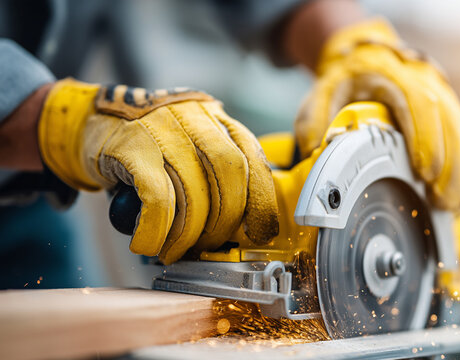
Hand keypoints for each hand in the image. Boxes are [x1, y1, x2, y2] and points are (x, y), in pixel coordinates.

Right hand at [39, 79, 278, 263]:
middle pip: (230, 174)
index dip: (262, 201)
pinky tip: (148, 244)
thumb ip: (215, 175)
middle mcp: (196, 117)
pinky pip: (157, 196)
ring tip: (176, 250)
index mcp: (217, 119)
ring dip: (189, 232)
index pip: (254, 158)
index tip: (261, 232)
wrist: (88, 118)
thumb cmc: (147, 144)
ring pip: (194, 189)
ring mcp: (163, 127)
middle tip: (210, 245)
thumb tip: (237, 229)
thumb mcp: (189, 147)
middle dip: (225, 220)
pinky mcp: (131, 145)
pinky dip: (157, 228)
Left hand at [295, 19, 459, 211]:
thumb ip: (314, 120)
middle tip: (443, 201)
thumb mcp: (323, 91)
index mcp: (392, 76)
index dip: (425, 138)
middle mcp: (424, 83)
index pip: (417, 104)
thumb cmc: (347, 78)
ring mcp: (442, 97)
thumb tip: (313, 153)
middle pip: (449, 124)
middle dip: (451, 167)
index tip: (425, 172)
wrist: (367, 56)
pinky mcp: (451, 112)